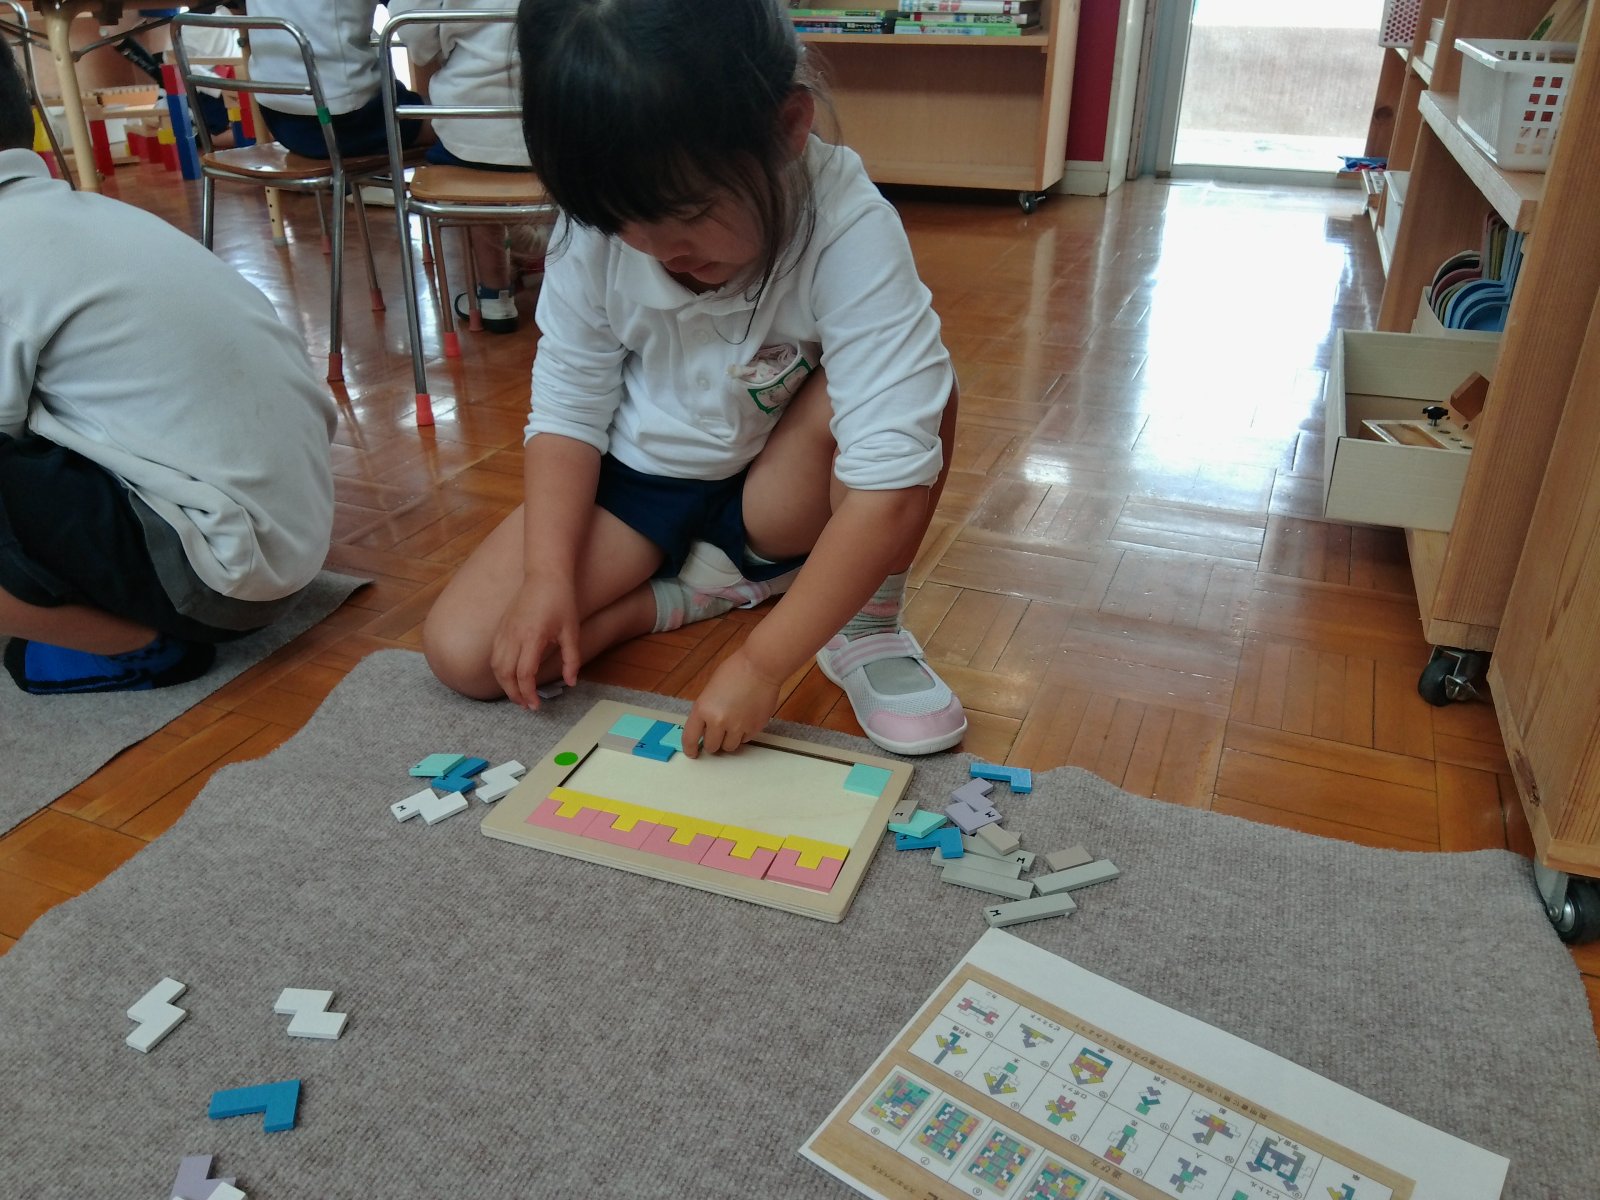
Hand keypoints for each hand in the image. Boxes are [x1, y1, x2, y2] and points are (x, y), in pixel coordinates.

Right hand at [489, 575, 580, 708]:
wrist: (545, 574)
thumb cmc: (561, 601)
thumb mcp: (572, 632)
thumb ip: (571, 659)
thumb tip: (571, 682)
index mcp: (532, 637)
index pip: (524, 673)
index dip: (528, 693)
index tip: (536, 705)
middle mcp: (514, 635)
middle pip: (505, 673)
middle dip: (514, 693)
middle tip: (527, 705)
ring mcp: (504, 630)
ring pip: (495, 665)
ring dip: (504, 683)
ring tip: (518, 694)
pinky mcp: (501, 626)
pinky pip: (494, 654)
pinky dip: (499, 669)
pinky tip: (510, 676)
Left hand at [682, 648, 782, 756]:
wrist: (761, 666)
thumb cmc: (736, 670)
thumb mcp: (710, 690)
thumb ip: (706, 709)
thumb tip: (705, 727)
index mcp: (703, 709)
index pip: (690, 738)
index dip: (690, 749)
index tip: (692, 753)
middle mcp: (718, 721)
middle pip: (712, 747)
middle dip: (713, 742)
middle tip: (717, 734)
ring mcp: (738, 726)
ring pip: (730, 747)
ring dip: (729, 740)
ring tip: (733, 725)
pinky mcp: (754, 728)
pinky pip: (745, 740)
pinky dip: (744, 734)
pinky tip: (746, 718)